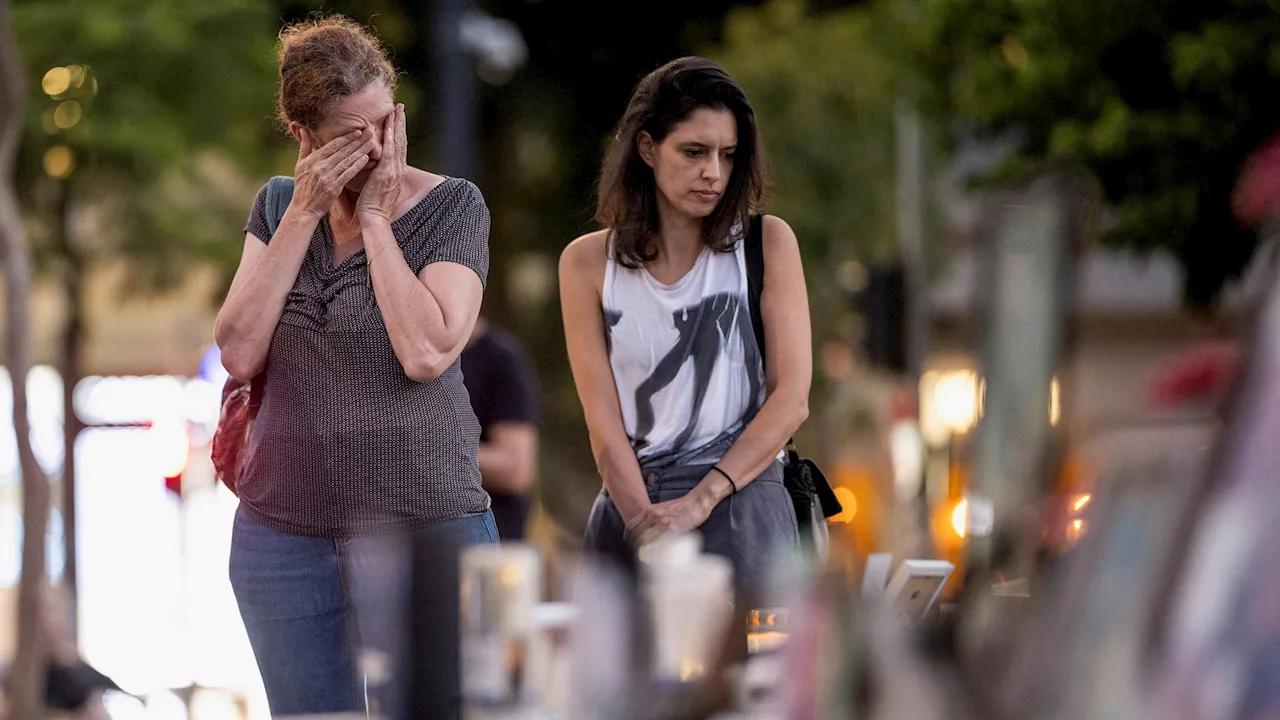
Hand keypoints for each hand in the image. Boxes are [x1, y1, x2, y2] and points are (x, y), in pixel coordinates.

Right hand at [291, 126, 374, 219]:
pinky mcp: (334, 188)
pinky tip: (366, 158)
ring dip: (360, 151)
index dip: (346, 137)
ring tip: (372, 143)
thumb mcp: (300, 164)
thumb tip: (303, 129)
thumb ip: (305, 147)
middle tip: (370, 131)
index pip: (332, 145)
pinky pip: (348, 174)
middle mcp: (320, 166)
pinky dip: (357, 165)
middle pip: (342, 150)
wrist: (304, 208)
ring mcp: (327, 177)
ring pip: (347, 161)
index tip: (358, 130)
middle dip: (357, 140)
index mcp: (313, 159)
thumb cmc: (303, 186)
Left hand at [356, 103, 406, 221]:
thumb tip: (374, 164)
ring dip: (397, 126)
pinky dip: (391, 139)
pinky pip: (390, 152)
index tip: (397, 117)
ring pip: (398, 143)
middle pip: (402, 141)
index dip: (399, 131)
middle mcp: (398, 169)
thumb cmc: (372, 205)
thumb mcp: (378, 186)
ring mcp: (394, 171)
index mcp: (395, 172)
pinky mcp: (386, 174)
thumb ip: (379, 173)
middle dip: (401, 123)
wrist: (374, 218)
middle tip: (400, 107)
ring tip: (397, 111)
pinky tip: (390, 127)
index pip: (399, 147)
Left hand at [624, 492, 714, 547]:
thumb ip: (651, 517)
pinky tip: (655, 555)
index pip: (630, 526)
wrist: (697, 502)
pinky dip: (654, 550)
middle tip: (635, 554)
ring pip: (644, 540)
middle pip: (635, 534)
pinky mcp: (672, 529)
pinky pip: (658, 542)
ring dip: (641, 550)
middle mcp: (653, 515)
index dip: (627, 538)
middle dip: (633, 546)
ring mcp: (662, 522)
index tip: (628, 544)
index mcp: (649, 510)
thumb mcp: (661, 508)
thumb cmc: (681, 507)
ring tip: (644, 557)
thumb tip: (644, 531)